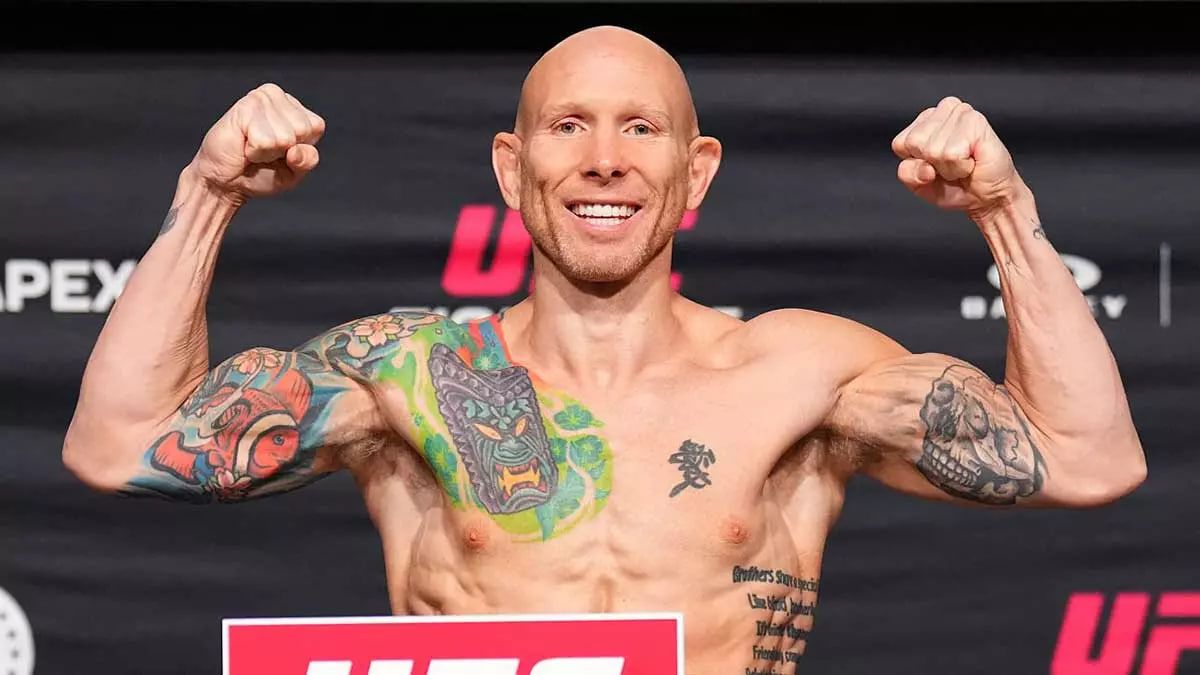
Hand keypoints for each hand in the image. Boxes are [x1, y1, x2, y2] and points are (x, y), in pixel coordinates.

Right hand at [187, 83, 325, 202]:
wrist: (225, 181)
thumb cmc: (259, 173)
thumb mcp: (293, 173)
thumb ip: (306, 161)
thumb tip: (297, 150)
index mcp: (295, 109)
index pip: (316, 127)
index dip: (300, 148)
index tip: (281, 152)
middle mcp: (279, 98)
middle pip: (301, 130)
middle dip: (283, 150)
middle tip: (264, 150)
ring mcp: (261, 99)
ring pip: (284, 137)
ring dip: (267, 151)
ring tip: (253, 147)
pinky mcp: (244, 107)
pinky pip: (264, 140)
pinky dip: (255, 151)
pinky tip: (244, 144)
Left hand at [891, 96, 1020, 216]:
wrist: (988, 196)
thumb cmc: (956, 186)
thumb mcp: (920, 185)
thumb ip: (908, 174)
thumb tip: (923, 167)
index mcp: (924, 122)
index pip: (900, 144)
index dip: (915, 164)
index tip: (934, 167)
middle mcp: (941, 111)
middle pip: (914, 144)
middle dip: (932, 164)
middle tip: (952, 165)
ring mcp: (959, 113)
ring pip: (933, 150)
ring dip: (949, 167)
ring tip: (963, 163)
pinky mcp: (975, 121)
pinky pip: (952, 154)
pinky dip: (960, 167)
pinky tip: (972, 161)